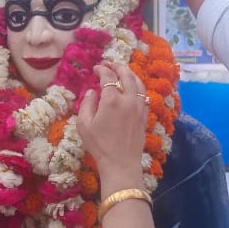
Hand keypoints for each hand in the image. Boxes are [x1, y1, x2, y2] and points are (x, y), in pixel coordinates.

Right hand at [75, 63, 148, 189]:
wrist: (121, 162)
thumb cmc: (99, 145)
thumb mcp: (84, 125)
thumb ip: (86, 104)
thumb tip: (92, 92)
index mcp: (112, 99)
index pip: (108, 77)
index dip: (102, 70)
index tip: (96, 68)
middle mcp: (128, 99)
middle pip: (127, 75)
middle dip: (118, 67)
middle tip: (110, 64)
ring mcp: (139, 107)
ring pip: (139, 83)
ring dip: (131, 74)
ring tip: (124, 72)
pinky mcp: (144, 115)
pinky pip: (143, 95)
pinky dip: (138, 87)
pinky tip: (133, 88)